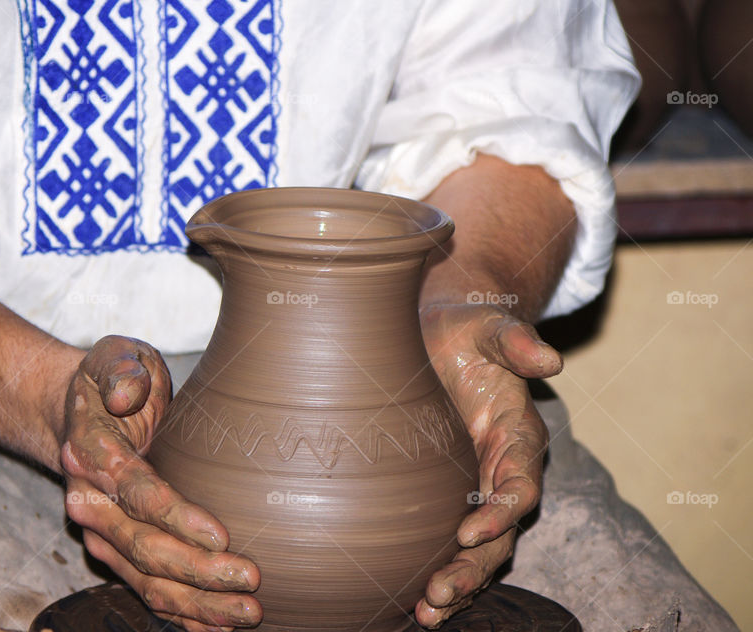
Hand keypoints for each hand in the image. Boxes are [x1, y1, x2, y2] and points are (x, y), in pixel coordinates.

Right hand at [59, 335, 261, 631]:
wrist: (77, 412)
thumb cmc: (110, 380)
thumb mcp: (115, 358)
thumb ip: (120, 371)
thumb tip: (126, 392)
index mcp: (92, 455)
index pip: (137, 492)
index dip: (177, 517)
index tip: (222, 534)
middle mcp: (92, 503)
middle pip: (144, 548)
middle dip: (198, 570)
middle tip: (251, 578)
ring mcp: (103, 534)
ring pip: (147, 580)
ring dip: (197, 602)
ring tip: (247, 612)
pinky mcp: (117, 551)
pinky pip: (147, 589)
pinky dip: (182, 613)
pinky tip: (217, 626)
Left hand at [415, 304, 556, 627]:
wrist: (438, 332)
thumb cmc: (466, 329)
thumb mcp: (489, 327)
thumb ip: (517, 343)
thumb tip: (551, 361)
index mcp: (518, 437)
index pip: (519, 484)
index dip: (500, 512)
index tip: (467, 532)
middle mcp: (502, 471)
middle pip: (500, 532)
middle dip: (474, 566)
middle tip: (438, 592)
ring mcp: (475, 487)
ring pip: (478, 548)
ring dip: (457, 582)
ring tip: (426, 612)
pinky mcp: (446, 494)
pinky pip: (448, 542)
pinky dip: (437, 571)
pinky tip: (413, 604)